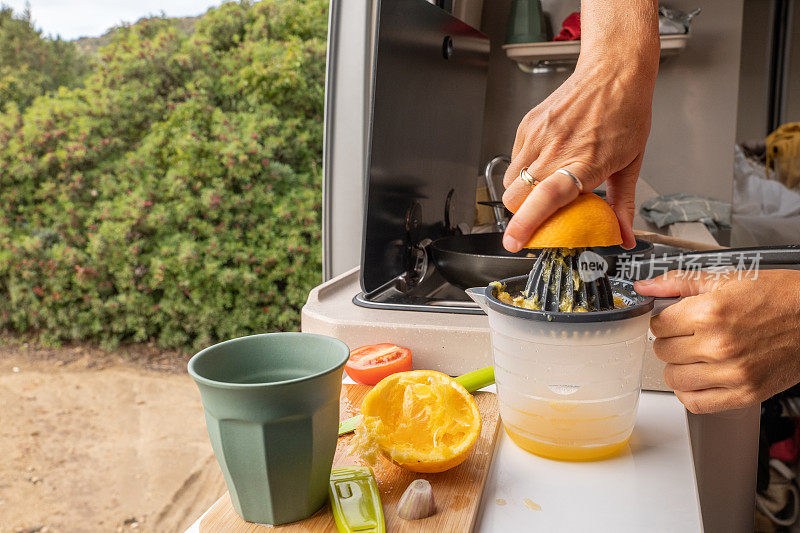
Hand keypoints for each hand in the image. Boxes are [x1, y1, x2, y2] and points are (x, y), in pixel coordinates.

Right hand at [502, 59, 655, 251]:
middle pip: (515, 197)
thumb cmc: (626, 113)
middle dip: (520, 214)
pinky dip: (525, 169)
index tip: (515, 243)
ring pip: (510, 182)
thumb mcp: (631, 165)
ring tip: (544, 185)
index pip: (545, 198)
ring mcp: (538, 136)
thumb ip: (623, 206)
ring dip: (520, 193)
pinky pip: (514, 160)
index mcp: (585, 163)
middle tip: (537, 215)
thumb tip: (624, 238)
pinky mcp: (527, 125)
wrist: (614, 71)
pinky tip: (546, 161)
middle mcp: (556, 149)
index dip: (525, 224)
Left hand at [634, 270, 799, 413]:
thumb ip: (678, 282)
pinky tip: (698, 379)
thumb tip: (645, 287)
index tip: (673, 321)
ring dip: (678, 367)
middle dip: (670, 342)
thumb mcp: (727, 279)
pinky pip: (696, 403)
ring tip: (693, 356)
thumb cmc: (780, 297)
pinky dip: (690, 393)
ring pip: (674, 379)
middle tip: (686, 336)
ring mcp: (732, 372)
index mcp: (710, 313)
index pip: (657, 326)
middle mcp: (718, 345)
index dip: (663, 321)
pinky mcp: (745, 393)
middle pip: (662, 352)